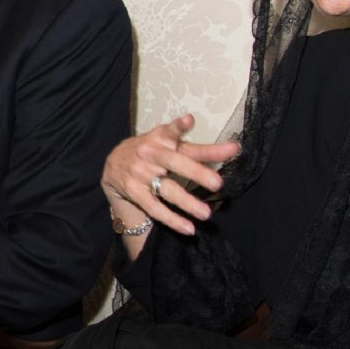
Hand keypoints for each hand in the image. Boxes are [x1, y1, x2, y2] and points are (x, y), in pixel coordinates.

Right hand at [101, 113, 240, 239]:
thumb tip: (235, 147)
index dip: (179, 127)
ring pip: (166, 189)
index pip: (172, 132)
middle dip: (195, 172)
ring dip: (187, 202)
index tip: (189, 121)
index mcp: (160, 139)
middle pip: (174, 163)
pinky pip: (154, 208)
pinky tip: (188, 228)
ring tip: (206, 214)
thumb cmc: (152, 152)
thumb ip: (202, 149)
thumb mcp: (171, 146)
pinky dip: (172, 219)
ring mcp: (140, 174)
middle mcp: (150, 154)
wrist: (114, 164)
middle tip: (217, 183)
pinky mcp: (134, 192)